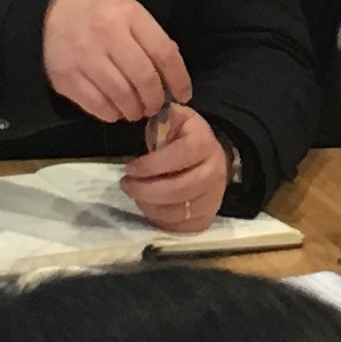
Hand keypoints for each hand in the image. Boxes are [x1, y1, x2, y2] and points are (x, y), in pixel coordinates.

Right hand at [41, 0, 190, 124]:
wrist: (45, 20)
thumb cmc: (95, 17)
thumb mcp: (126, 14)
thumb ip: (150, 39)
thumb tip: (172, 76)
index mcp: (128, 14)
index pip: (164, 52)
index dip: (178, 79)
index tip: (183, 94)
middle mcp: (107, 34)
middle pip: (145, 79)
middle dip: (156, 100)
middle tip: (156, 106)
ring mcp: (85, 57)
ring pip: (123, 97)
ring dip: (135, 110)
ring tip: (136, 110)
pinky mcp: (67, 79)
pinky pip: (99, 107)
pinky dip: (113, 115)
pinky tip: (116, 110)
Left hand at [119, 105, 230, 231]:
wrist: (212, 159)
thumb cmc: (185, 138)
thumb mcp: (176, 119)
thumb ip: (161, 119)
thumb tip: (146, 115)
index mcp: (204, 144)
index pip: (178, 157)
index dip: (150, 165)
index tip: (129, 168)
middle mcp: (214, 172)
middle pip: (178, 190)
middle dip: (145, 190)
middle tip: (125, 184)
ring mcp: (213, 198)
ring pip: (177, 211)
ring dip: (148, 205)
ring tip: (135, 194)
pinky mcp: (206, 217)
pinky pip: (180, 226)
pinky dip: (159, 219)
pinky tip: (149, 206)